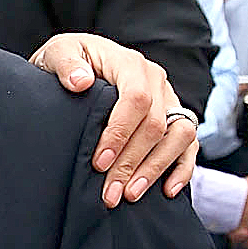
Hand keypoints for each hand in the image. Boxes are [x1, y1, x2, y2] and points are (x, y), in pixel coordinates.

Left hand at [31, 34, 196, 207]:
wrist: (77, 65)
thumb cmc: (65, 61)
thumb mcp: (57, 53)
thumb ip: (66, 63)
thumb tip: (81, 82)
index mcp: (130, 63)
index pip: (136, 99)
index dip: (120, 133)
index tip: (99, 162)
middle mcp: (156, 80)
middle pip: (155, 125)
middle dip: (132, 162)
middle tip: (108, 192)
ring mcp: (169, 100)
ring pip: (179, 136)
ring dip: (155, 169)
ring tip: (130, 195)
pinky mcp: (175, 118)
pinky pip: (190, 144)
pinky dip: (182, 169)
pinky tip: (167, 191)